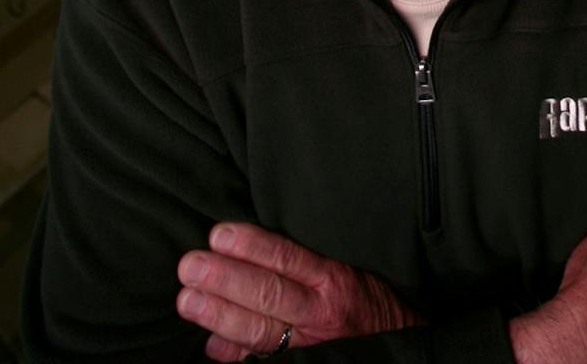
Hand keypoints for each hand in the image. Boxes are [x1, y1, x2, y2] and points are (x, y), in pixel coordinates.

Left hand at [176, 223, 423, 360]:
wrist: (398, 337)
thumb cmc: (362, 294)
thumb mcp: (339, 267)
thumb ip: (296, 261)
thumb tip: (238, 247)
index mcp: (332, 278)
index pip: (288, 258)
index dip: (252, 247)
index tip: (218, 235)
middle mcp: (321, 310)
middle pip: (270, 294)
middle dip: (227, 281)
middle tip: (190, 267)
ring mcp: (311, 341)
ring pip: (264, 330)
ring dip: (222, 316)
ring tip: (188, 302)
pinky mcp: (305, 362)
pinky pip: (269, 359)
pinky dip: (238, 355)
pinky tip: (210, 348)